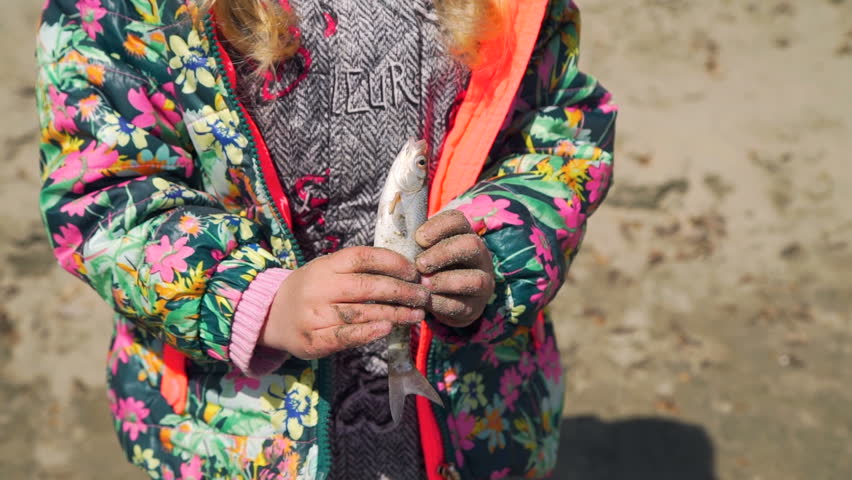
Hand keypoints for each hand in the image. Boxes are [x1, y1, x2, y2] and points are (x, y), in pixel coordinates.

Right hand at [261, 247, 430, 359]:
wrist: (271, 316)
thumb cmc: (312, 290)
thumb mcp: (329, 271)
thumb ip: (359, 271)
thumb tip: (407, 272)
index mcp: (326, 265)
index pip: (363, 257)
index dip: (392, 262)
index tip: (415, 271)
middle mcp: (319, 287)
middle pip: (367, 287)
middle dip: (401, 291)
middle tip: (424, 295)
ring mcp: (314, 315)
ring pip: (361, 313)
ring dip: (394, 314)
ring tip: (416, 315)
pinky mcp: (313, 339)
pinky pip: (345, 336)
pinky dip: (368, 333)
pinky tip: (387, 329)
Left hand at [415, 210, 495, 327]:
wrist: (448, 300)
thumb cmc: (430, 268)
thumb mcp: (424, 251)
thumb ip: (414, 245)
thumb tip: (396, 239)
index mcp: (464, 235)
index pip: (458, 220)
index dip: (438, 226)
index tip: (418, 238)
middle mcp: (479, 256)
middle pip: (471, 245)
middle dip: (443, 253)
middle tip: (419, 263)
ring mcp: (482, 282)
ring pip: (474, 279)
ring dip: (444, 280)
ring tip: (422, 283)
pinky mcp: (474, 306)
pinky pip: (461, 305)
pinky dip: (440, 302)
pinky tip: (424, 300)